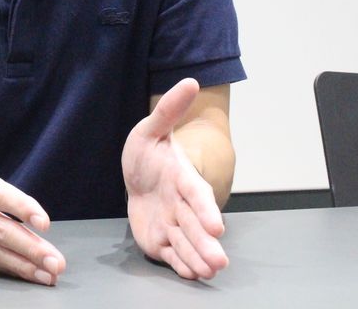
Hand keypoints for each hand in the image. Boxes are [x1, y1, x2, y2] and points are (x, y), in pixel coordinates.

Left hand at [122, 77, 227, 279]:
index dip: (206, 209)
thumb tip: (190, 81)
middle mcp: (184, 206)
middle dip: (207, 244)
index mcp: (184, 179)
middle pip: (196, 226)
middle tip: (219, 261)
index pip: (198, 195)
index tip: (217, 224)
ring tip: (208, 271)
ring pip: (188, 244)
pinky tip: (191, 274)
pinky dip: (181, 265)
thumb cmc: (149, 153)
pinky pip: (173, 255)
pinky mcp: (162, 241)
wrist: (138, 176)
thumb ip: (169, 109)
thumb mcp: (151, 128)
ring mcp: (175, 225)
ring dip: (198, 258)